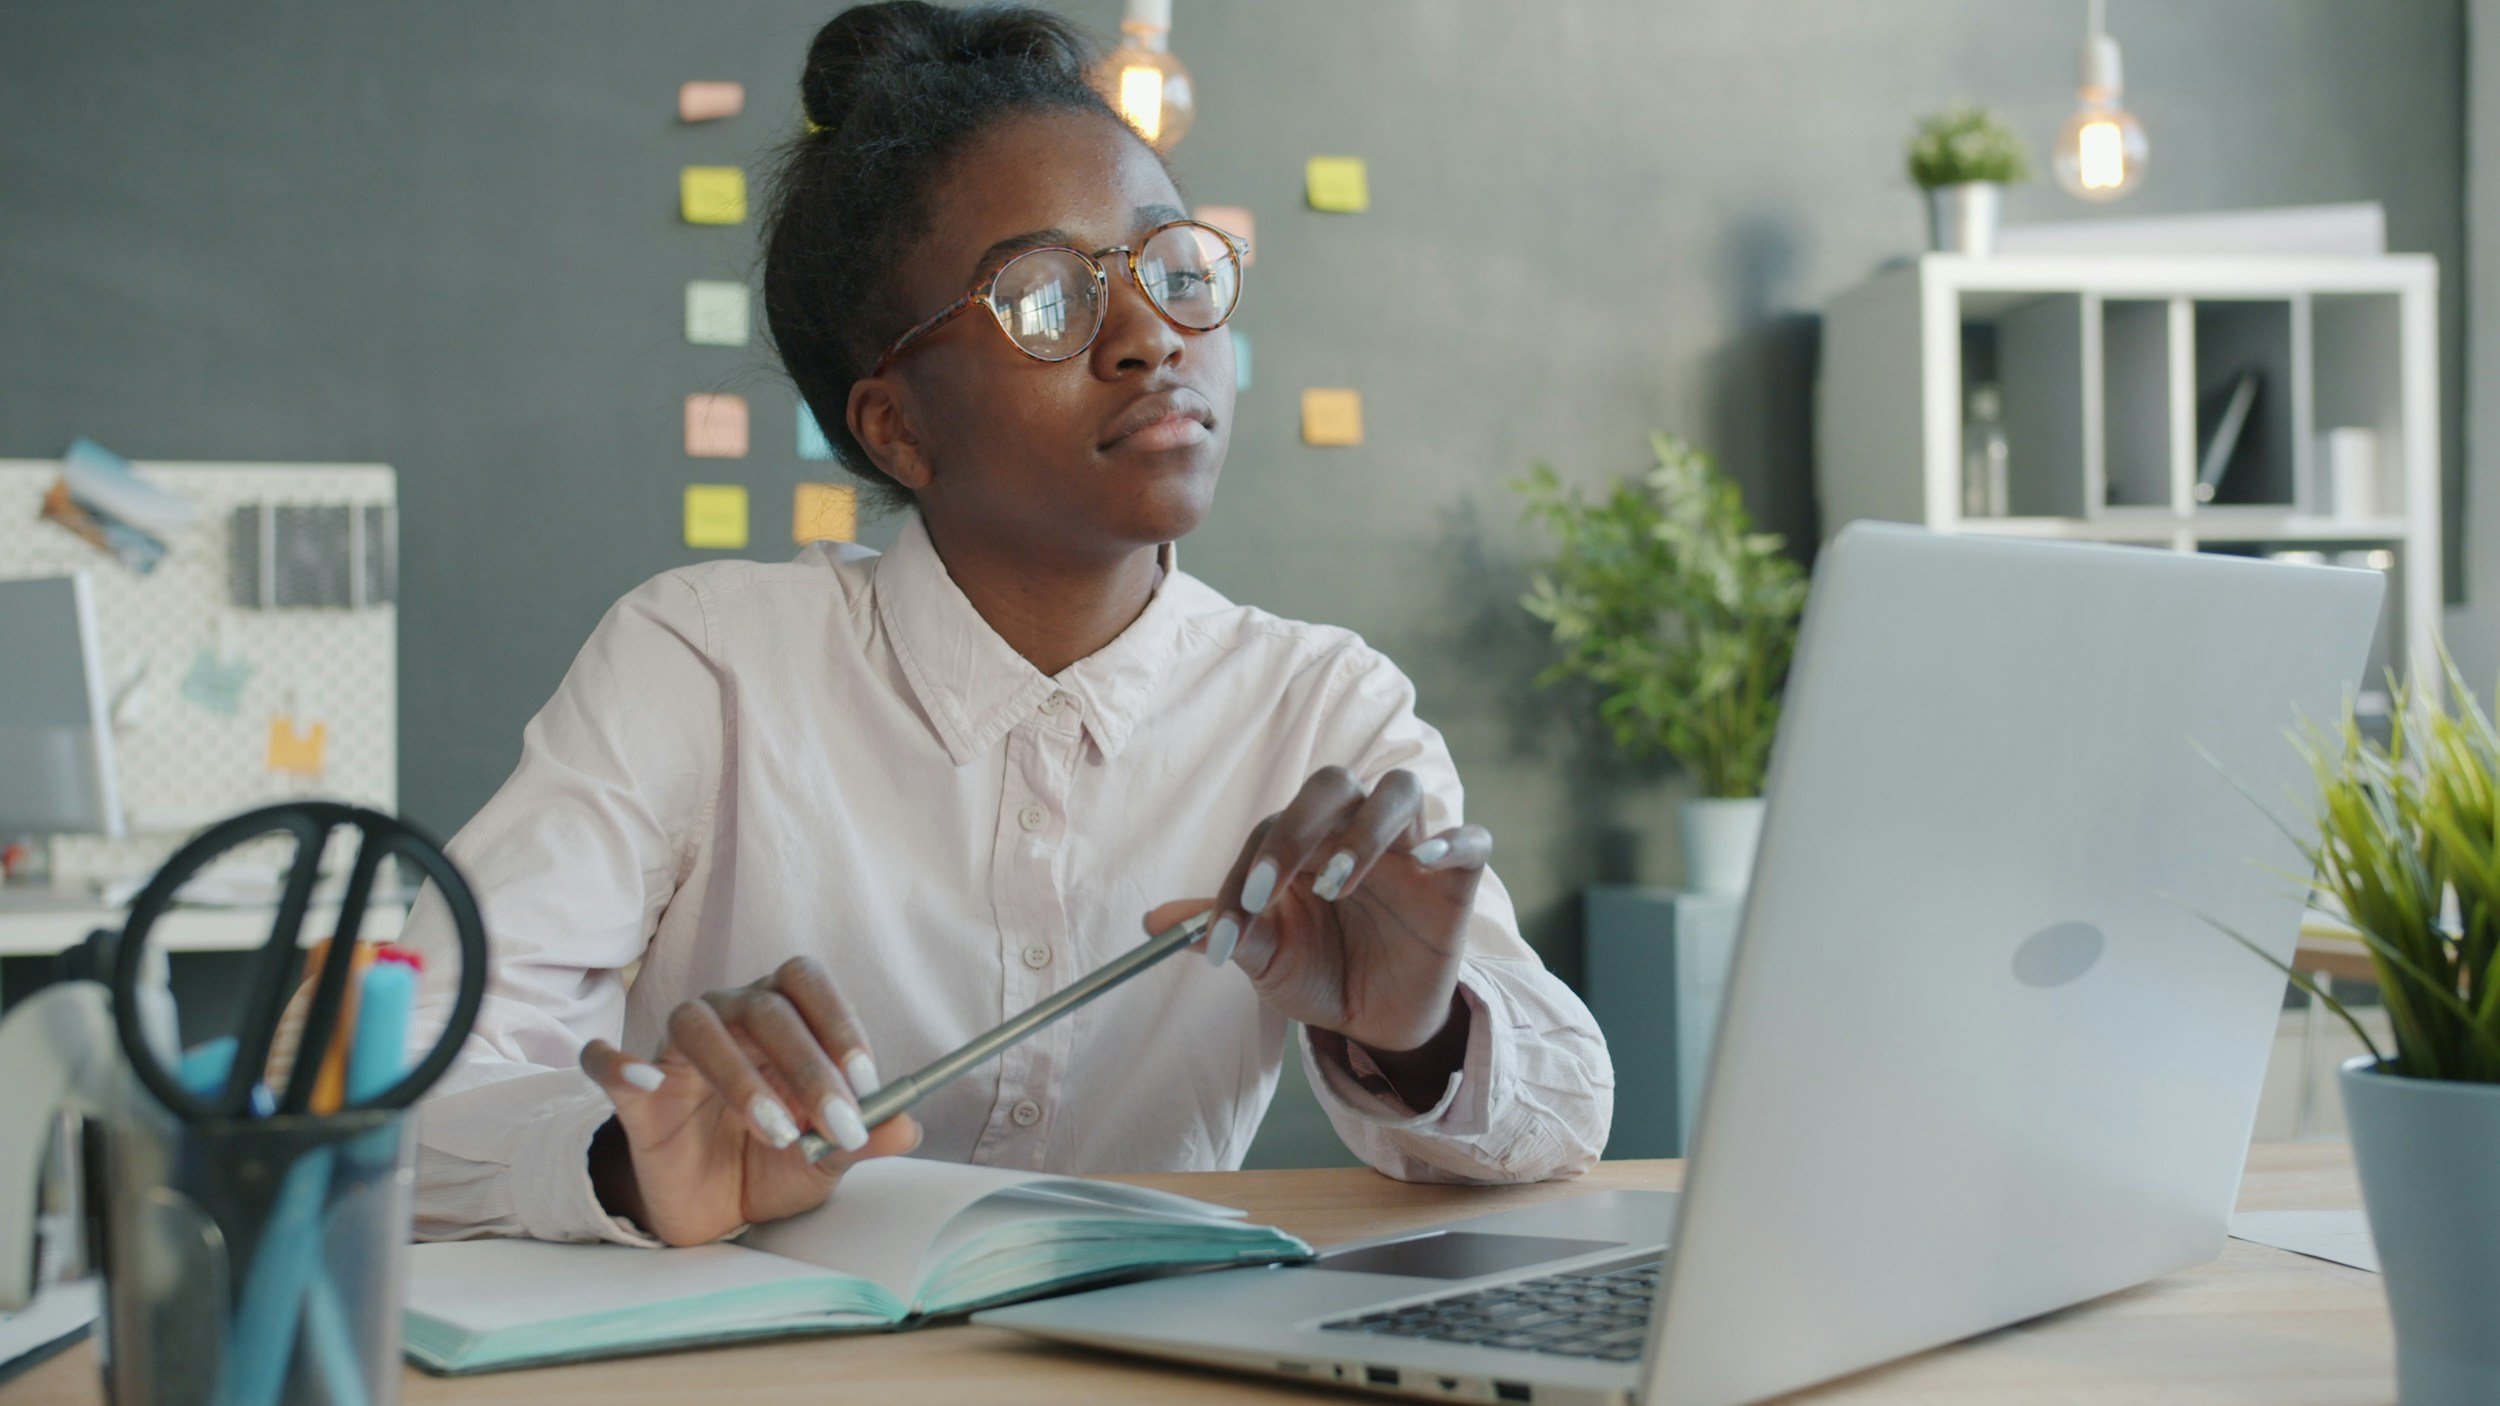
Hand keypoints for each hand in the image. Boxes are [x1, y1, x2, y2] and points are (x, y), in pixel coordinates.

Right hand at [579, 956, 920, 1245]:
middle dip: (809, 1066)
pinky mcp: (635, 1097)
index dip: (839, 1023)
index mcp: (781, 1018)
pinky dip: (616, 1062)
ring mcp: (675, 1053)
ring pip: (697, 1025)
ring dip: (740, 1076)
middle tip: (838, 1124)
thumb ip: (865, 1140)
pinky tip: (640, 1079)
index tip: (868, 1082)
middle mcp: (728, 1018)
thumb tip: (907, 1128)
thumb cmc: (774, 1163)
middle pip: (763, 1007)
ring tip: (776, 1132)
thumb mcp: (827, 1158)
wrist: (714, 1209)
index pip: (806, 984)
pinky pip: (608, 1063)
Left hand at [1145, 767, 1491, 1093]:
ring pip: (1400, 788)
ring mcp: (1410, 849)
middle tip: (1271, 888)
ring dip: (1365, 830)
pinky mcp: (1456, 881)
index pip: (1271, 830)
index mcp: (1306, 841)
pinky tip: (1425, 861)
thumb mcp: (1268, 960)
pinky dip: (1453, 839)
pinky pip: (1473, 839)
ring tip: (1335, 886)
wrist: (1377, 1023)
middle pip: (1333, 784)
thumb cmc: (1319, 974)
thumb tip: (1152, 924)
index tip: (1225, 934)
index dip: (1243, 876)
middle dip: (1298, 826)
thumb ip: (1225, 931)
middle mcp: (1356, 831)